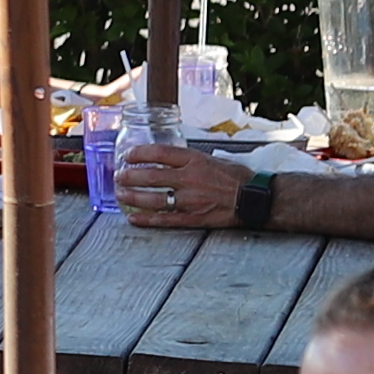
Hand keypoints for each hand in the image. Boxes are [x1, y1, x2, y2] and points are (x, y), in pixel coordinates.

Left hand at [116, 140, 248, 224]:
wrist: (255, 198)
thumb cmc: (236, 177)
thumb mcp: (212, 158)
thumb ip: (189, 160)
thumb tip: (167, 159)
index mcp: (195, 160)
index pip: (160, 153)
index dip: (140, 153)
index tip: (127, 155)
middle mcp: (190, 179)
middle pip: (151, 176)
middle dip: (130, 176)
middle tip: (118, 176)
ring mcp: (190, 200)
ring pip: (154, 199)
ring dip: (133, 197)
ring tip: (120, 194)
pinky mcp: (194, 218)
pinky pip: (165, 219)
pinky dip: (147, 219)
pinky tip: (133, 217)